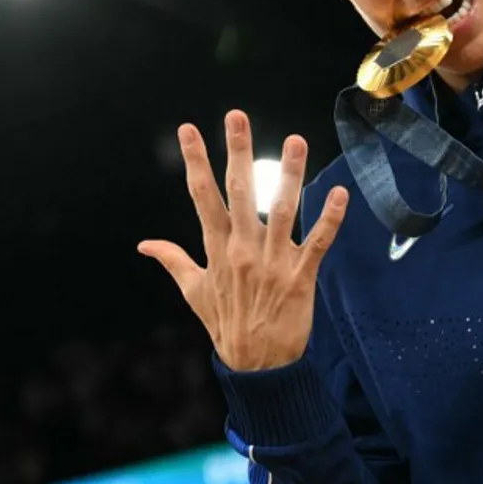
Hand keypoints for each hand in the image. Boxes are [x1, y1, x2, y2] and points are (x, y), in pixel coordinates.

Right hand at [138, 110, 349, 371]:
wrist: (257, 367)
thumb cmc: (226, 325)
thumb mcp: (194, 293)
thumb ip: (173, 261)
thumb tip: (143, 245)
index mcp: (216, 249)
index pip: (202, 196)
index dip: (195, 161)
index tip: (188, 129)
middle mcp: (243, 250)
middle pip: (238, 192)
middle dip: (237, 152)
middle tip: (236, 116)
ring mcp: (274, 262)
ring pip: (282, 210)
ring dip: (290, 174)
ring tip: (296, 140)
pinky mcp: (302, 276)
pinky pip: (318, 242)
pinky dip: (329, 219)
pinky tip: (338, 193)